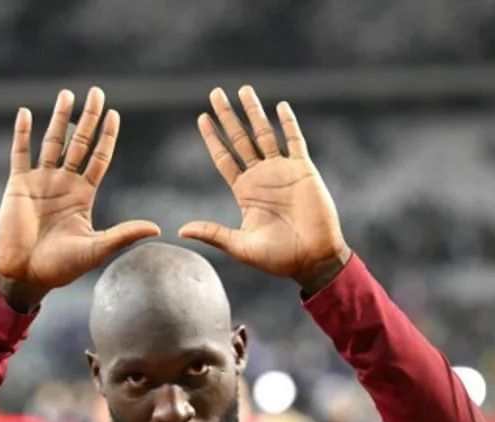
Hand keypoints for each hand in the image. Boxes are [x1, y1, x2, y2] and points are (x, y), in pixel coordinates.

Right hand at [0, 87, 159, 303]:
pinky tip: (26, 112)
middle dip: (88, 118)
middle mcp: (63, 183)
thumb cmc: (61, 267)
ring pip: (52, 142)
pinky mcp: (18, 185)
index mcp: (83, 195)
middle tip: (96, 92)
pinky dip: (23, 133)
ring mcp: (40, 181)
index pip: (98, 158)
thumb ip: (123, 234)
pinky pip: (20, 153)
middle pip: (79, 143)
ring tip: (67, 94)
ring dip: (60, 118)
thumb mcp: (97, 248)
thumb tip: (157, 228)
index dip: (106, 137)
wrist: (26, 274)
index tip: (114, 115)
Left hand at [180, 86, 350, 289]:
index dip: (213, 138)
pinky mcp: (303, 170)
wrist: (313, 259)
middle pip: (240, 139)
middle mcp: (261, 177)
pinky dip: (288, 123)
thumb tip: (181, 231)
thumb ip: (213, 234)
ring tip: (243, 89)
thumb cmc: (278, 258)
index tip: (201, 118)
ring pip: (265, 134)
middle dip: (228, 116)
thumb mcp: (241, 246)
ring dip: (254, 112)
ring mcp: (282, 171)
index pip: (224, 157)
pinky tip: (280, 106)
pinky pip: (295, 141)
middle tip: (215, 93)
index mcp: (244, 191)